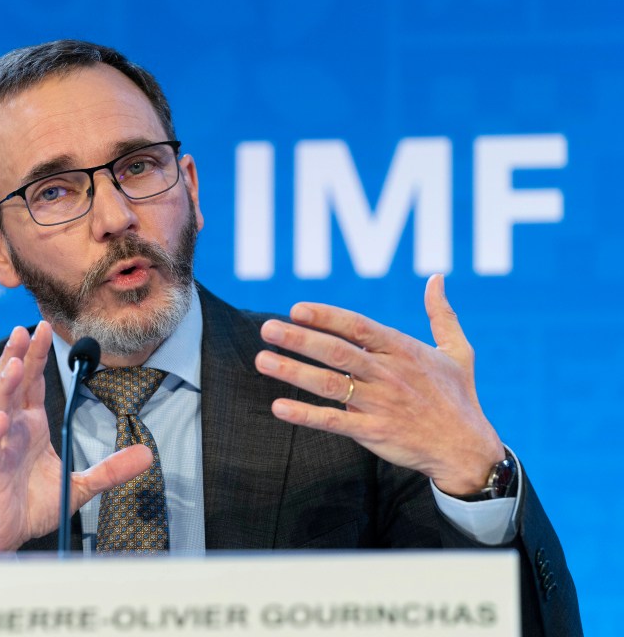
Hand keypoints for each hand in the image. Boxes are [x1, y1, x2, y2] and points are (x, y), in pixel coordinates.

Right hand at [0, 322, 152, 558]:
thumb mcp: (81, 484)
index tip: (42, 327)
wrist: (7, 535)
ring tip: (14, 363)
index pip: (34, 382)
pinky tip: (1, 417)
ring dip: (5, 385)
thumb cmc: (34, 505)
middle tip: (25, 329)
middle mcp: (14, 429)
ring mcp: (0, 447)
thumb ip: (111, 469)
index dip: (38, 355)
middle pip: (14, 385)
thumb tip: (147, 456)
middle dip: (19, 356)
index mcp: (32, 425)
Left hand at [254, 274, 503, 495]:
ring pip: (330, 384)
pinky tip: (279, 407)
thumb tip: (436, 278)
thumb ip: (442, 314)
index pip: (357, 327)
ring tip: (262, 360)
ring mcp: (380, 404)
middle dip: (299, 338)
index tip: (296, 308)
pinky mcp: (374, 432)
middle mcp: (389, 374)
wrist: (467, 450)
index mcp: (404, 350)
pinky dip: (305, 414)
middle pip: (337, 351)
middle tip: (267, 328)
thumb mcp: (458, 351)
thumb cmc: (459, 397)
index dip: (326, 316)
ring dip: (293, 371)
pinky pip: (334, 421)